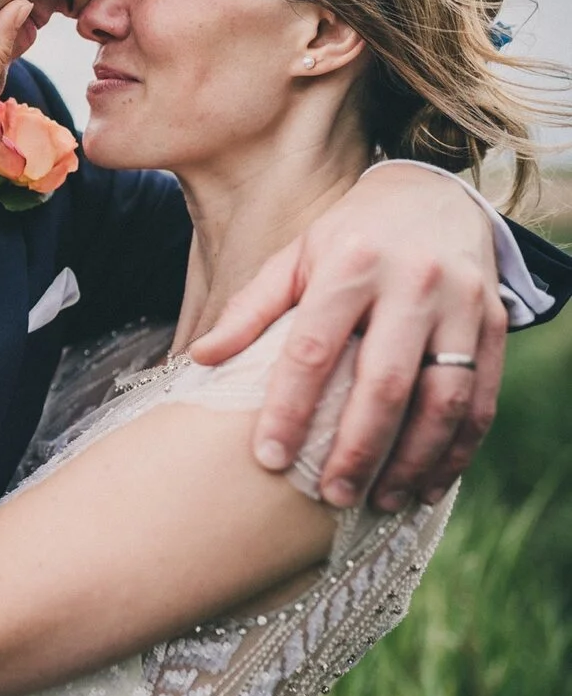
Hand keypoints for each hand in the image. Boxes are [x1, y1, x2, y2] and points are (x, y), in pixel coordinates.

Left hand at [190, 165, 505, 510]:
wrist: (434, 195)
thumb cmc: (348, 238)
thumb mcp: (293, 257)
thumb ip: (250, 310)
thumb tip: (200, 359)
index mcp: (351, 264)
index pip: (314, 348)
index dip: (290, 408)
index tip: (269, 457)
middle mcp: (413, 282)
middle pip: (385, 382)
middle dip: (357, 447)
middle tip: (332, 495)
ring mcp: (462, 304)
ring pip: (444, 399)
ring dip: (413, 460)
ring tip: (379, 500)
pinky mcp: (496, 323)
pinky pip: (483, 399)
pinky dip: (457, 450)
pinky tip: (428, 485)